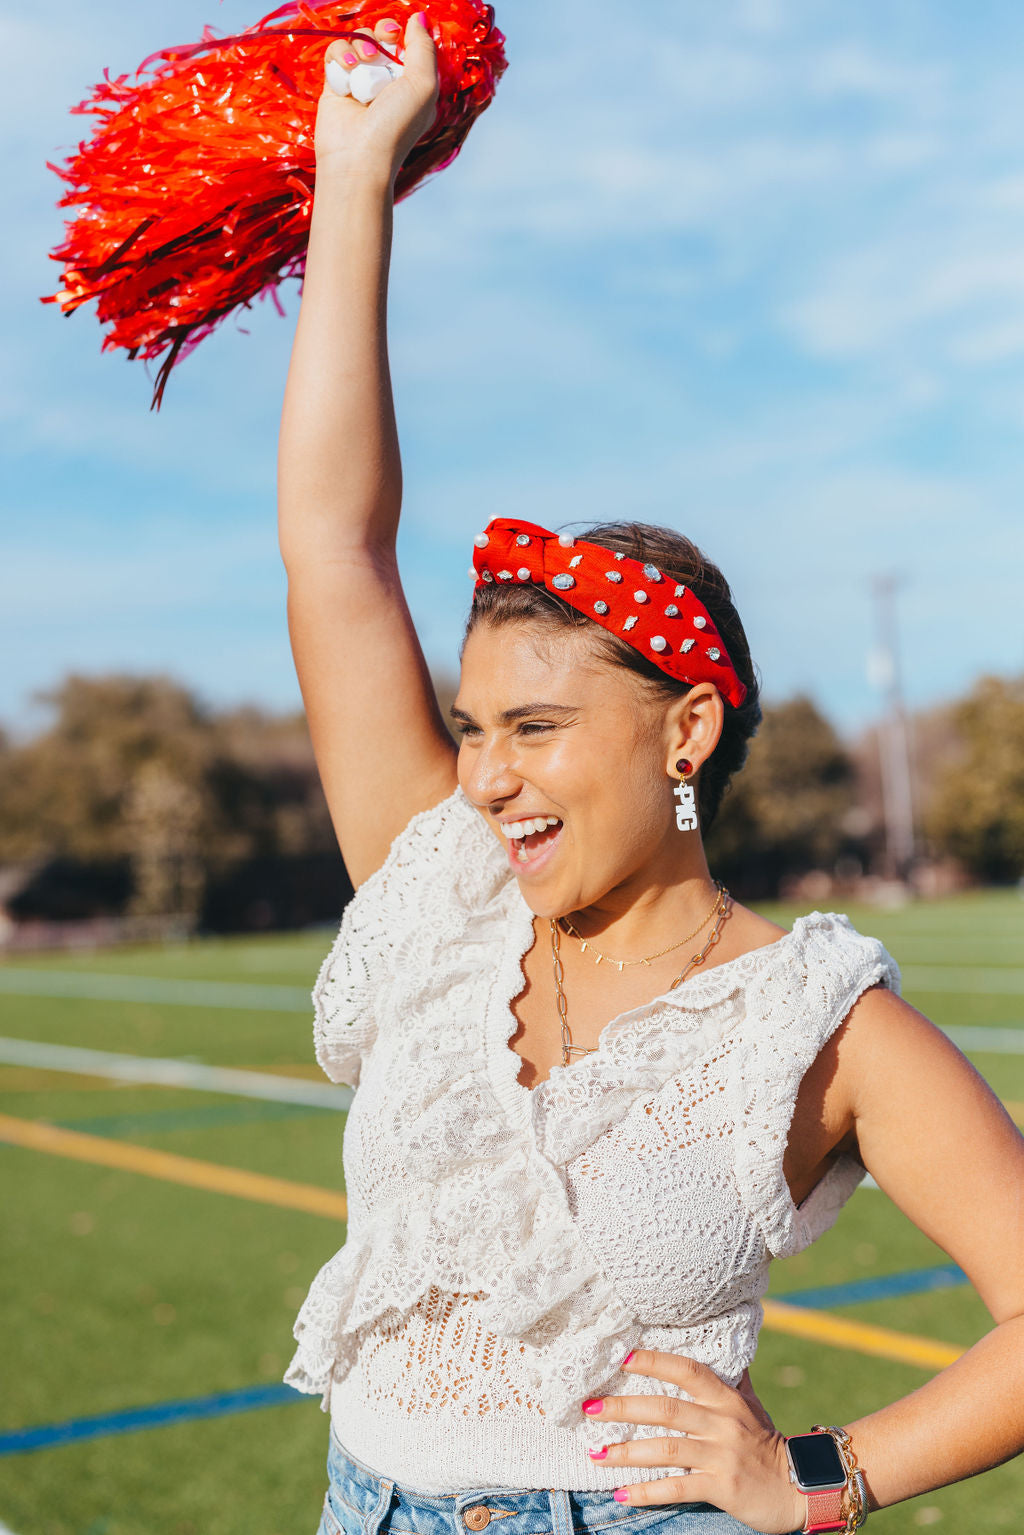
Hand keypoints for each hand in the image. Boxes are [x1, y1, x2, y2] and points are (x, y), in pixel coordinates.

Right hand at [315, 14, 439, 178]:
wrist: (358, 158)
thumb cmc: (396, 126)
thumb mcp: (423, 84)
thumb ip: (424, 47)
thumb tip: (420, 16)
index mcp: (412, 83)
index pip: (407, 43)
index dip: (401, 32)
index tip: (396, 36)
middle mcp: (387, 81)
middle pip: (381, 36)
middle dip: (379, 33)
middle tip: (376, 47)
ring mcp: (361, 82)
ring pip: (357, 41)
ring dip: (359, 45)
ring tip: (358, 64)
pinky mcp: (336, 84)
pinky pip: (336, 53)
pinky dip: (339, 55)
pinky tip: (345, 70)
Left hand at [582, 1350, 805, 1534]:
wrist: (801, 1488)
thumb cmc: (768, 1444)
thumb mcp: (752, 1405)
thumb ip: (731, 1380)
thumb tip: (723, 1344)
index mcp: (727, 1399)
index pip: (687, 1370)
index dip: (654, 1361)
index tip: (622, 1358)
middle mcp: (723, 1423)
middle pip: (666, 1409)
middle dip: (623, 1407)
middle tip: (590, 1408)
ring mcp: (721, 1456)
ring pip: (665, 1449)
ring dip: (626, 1452)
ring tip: (596, 1453)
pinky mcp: (722, 1487)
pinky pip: (677, 1488)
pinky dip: (647, 1492)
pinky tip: (622, 1493)